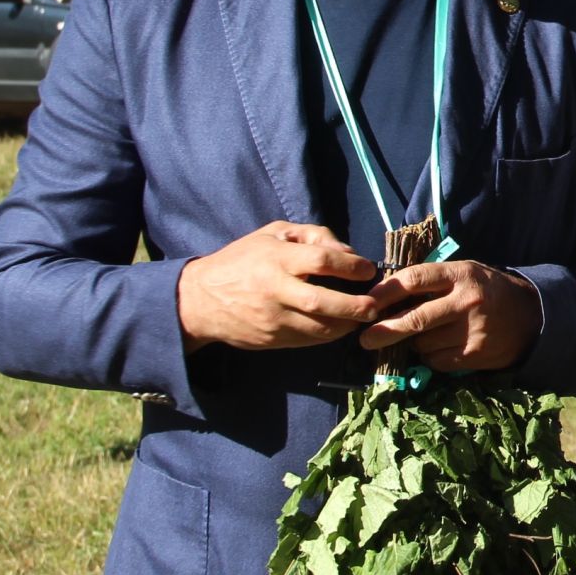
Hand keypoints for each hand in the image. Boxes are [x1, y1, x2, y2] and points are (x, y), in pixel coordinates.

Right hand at [177, 221, 377, 352]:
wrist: (200, 300)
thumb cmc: (243, 260)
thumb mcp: (273, 233)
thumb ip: (313, 235)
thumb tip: (348, 253)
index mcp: (275, 259)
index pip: (320, 261)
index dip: (351, 266)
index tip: (367, 270)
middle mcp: (274, 290)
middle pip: (323, 302)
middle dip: (355, 306)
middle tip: (375, 305)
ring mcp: (272, 319)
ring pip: (319, 328)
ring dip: (347, 324)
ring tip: (362, 316)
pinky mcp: (272, 340)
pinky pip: (309, 341)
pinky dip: (329, 334)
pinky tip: (340, 325)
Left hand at [360, 261, 542, 370]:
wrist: (529, 316)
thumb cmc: (486, 290)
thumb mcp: (464, 273)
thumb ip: (431, 281)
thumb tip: (385, 295)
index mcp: (460, 274)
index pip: (414, 279)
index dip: (385, 292)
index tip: (367, 302)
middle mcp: (466, 301)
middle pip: (414, 319)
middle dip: (383, 331)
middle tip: (365, 339)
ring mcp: (472, 330)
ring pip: (423, 343)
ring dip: (413, 343)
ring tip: (420, 337)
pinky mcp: (475, 354)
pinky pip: (437, 361)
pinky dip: (430, 357)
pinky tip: (439, 347)